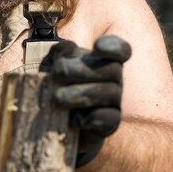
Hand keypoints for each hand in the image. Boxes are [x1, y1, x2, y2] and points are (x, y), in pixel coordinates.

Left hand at [40, 36, 130, 167]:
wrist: (53, 121)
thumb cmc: (54, 86)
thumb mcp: (51, 66)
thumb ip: (59, 53)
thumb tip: (68, 47)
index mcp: (102, 60)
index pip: (121, 50)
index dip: (115, 47)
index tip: (98, 47)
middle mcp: (113, 79)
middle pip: (113, 69)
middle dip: (81, 70)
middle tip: (57, 74)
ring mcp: (114, 102)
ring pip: (111, 92)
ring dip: (82, 93)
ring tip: (58, 97)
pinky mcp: (109, 124)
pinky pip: (111, 119)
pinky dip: (92, 118)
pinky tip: (74, 120)